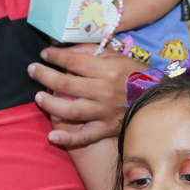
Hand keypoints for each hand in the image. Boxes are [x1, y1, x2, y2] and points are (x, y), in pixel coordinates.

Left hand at [28, 45, 144, 146]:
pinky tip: (52, 136)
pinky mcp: (107, 128)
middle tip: (32, 70)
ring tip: (38, 98)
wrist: (158, 100)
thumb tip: (68, 51)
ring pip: (71, 110)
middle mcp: (104, 90)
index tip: (44, 54)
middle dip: (45, 76)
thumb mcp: (118, 57)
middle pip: (66, 84)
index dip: (56, 57)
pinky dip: (68, 138)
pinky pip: (85, 135)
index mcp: (107, 70)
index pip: (74, 62)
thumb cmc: (137, 76)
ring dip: (50, 104)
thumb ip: (93, 52)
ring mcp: (104, 111)